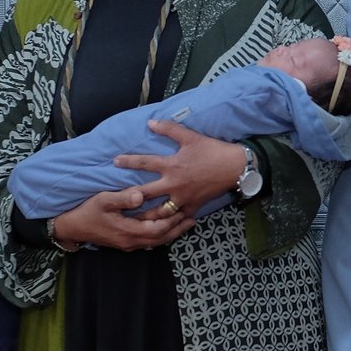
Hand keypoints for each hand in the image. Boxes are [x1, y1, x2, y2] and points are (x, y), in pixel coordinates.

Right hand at [50, 187, 195, 251]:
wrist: (72, 228)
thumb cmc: (87, 211)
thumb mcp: (103, 201)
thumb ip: (122, 198)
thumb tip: (141, 195)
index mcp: (127, 230)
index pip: (156, 229)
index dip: (171, 221)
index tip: (184, 210)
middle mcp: (131, 241)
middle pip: (160, 238)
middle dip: (177, 228)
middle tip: (193, 218)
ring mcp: (128, 244)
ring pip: (156, 241)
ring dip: (172, 233)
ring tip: (186, 223)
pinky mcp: (126, 243)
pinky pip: (149, 241)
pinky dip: (162, 235)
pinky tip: (169, 228)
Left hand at [113, 121, 244, 217]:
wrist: (235, 167)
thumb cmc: (212, 150)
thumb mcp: (191, 137)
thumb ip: (169, 129)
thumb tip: (150, 122)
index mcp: (172, 165)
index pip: (145, 163)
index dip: (128, 161)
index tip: (114, 161)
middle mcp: (174, 184)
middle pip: (146, 193)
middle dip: (129, 196)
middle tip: (115, 199)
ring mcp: (183, 198)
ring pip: (160, 212)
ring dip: (145, 217)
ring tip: (133, 221)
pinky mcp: (193, 206)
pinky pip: (178, 218)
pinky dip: (169, 223)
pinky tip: (159, 227)